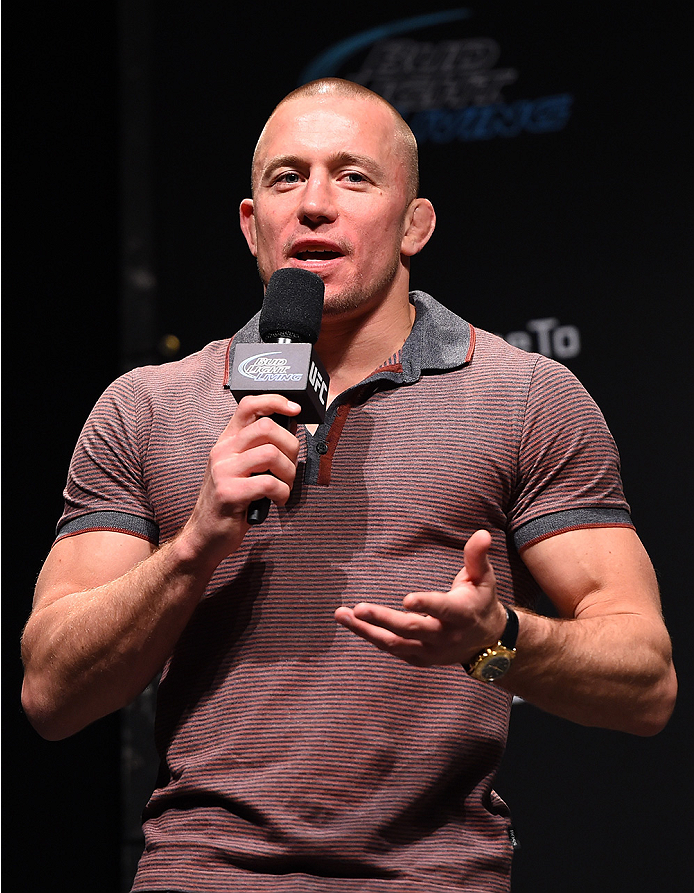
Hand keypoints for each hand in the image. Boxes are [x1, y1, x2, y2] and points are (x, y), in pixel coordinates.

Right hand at [177, 394, 301, 564]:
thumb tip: (290, 430)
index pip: (248, 405)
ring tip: (284, 487)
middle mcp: (223, 451)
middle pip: (267, 427)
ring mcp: (223, 471)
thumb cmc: (231, 502)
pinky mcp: (229, 493)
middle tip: (290, 468)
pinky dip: (282, 493)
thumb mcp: (241, 469)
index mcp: (227, 441)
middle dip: (291, 447)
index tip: (295, 410)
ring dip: (289, 473)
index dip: (275, 401)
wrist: (204, 536)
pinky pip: (268, 483)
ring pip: (271, 454)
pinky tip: (278, 500)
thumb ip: (259, 449)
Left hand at [334, 530, 507, 666]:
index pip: (443, 609)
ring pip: (395, 643)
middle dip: (384, 619)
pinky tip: (352, 623)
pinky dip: (371, 637)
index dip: (427, 604)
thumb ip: (477, 557)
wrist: (487, 640)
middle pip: (411, 629)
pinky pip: (391, 649)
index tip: (407, 599)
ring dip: (366, 631)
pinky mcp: (419, 657)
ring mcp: (430, 650)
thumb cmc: (480, 600)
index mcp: (462, 614)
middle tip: (359, 608)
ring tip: (342, 615)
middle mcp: (445, 636)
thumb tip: (482, 533)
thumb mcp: (484, 578)